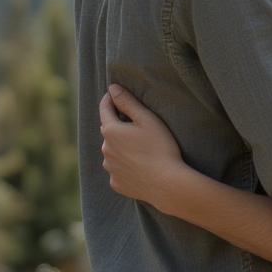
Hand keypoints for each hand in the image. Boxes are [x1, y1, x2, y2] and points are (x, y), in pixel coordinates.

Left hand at [99, 84, 185, 211]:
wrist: (166, 183)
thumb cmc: (160, 147)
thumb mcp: (147, 119)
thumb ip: (128, 102)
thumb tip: (112, 88)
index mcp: (111, 131)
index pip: (105, 108)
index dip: (110, 98)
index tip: (114, 93)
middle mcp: (105, 150)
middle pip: (109, 130)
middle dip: (119, 124)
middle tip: (138, 123)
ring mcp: (110, 168)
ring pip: (112, 151)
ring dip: (121, 145)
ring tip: (141, 147)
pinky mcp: (116, 183)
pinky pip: (118, 168)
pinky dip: (125, 164)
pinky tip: (140, 164)